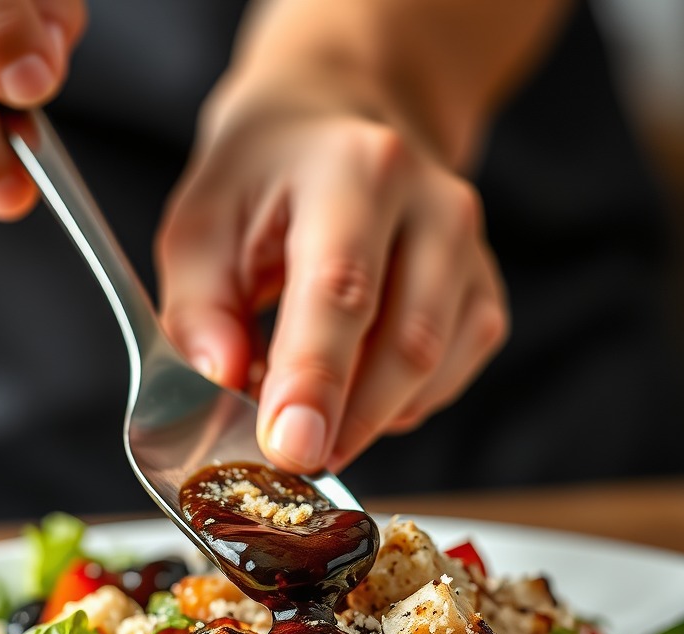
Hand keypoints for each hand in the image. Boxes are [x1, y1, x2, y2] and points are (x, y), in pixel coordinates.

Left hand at [156, 94, 507, 476]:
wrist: (342, 123)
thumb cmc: (264, 177)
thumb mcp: (201, 224)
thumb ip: (199, 309)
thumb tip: (224, 384)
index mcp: (356, 171)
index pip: (341, 290)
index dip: (316, 379)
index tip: (291, 449)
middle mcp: (434, 206)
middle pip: (406, 344)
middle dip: (345, 421)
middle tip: (290, 460)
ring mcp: (471, 253)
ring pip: (432, 372)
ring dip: (366, 417)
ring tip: (310, 405)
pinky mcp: (483, 295)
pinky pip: (447, 380)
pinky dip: (394, 406)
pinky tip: (353, 385)